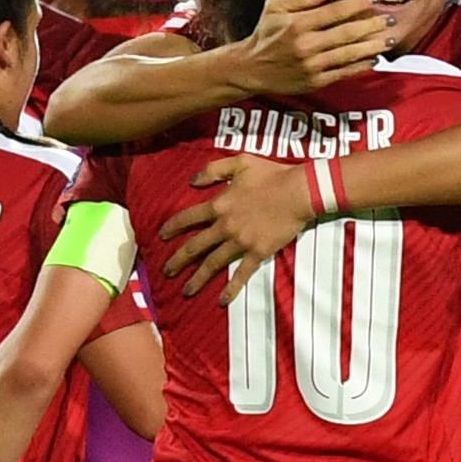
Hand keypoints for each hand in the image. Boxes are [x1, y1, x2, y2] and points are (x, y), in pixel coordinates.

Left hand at [160, 156, 311, 298]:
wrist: (298, 192)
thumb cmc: (271, 174)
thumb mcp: (239, 161)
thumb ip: (212, 169)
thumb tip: (192, 181)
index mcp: (219, 205)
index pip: (188, 218)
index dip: (172, 227)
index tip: (162, 236)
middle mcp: (225, 226)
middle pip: (195, 246)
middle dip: (178, 260)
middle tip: (166, 271)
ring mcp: (241, 242)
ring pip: (213, 263)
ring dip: (198, 279)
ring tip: (186, 291)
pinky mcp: (258, 252)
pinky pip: (242, 273)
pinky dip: (231, 288)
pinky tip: (222, 300)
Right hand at [216, 0, 393, 97]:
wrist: (251, 69)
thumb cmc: (265, 34)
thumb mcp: (274, 7)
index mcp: (298, 24)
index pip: (334, 12)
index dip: (356, 5)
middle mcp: (307, 45)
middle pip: (346, 33)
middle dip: (371, 26)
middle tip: (390, 19)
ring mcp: (312, 65)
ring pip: (348, 54)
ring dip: (372, 47)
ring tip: (389, 39)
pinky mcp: (315, 81)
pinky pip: (343, 73)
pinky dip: (360, 67)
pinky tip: (374, 60)